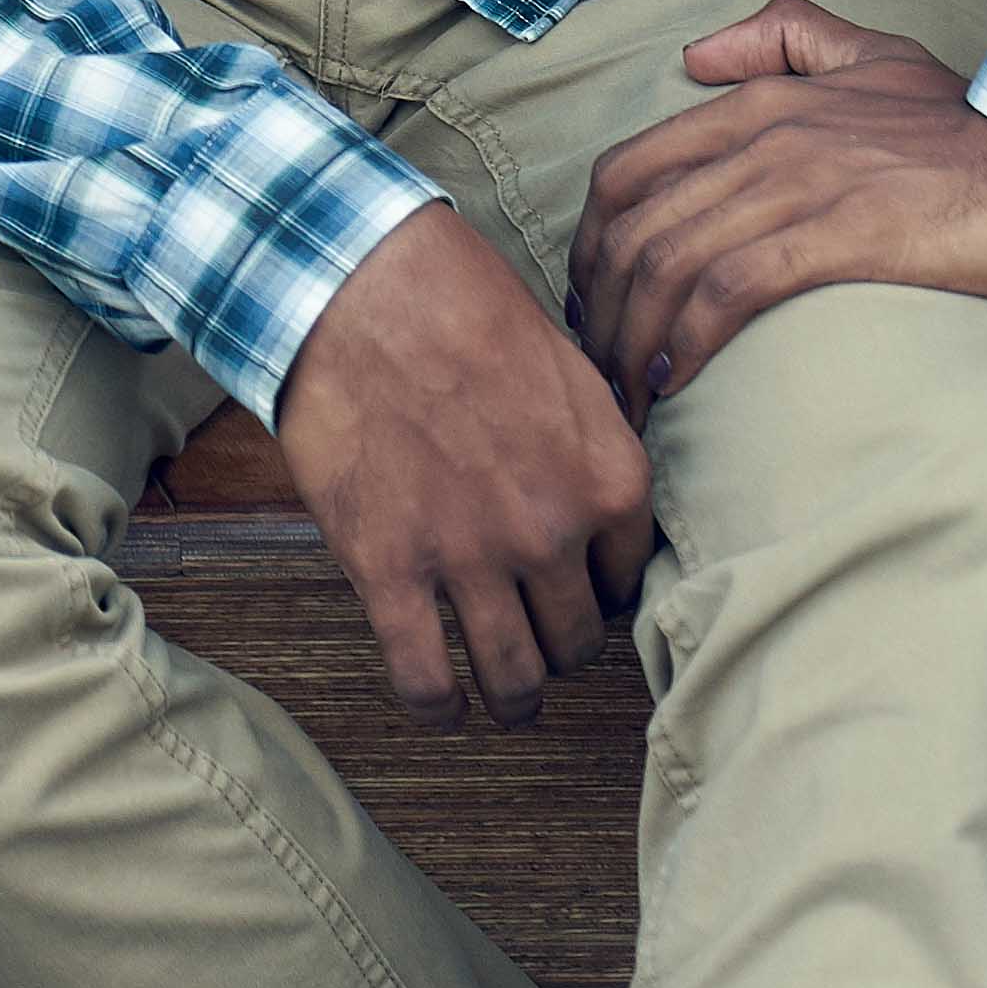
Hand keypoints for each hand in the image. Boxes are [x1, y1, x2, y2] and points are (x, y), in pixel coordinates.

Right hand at [271, 204, 651, 728]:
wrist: (356, 283)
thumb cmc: (458, 301)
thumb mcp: (564, 364)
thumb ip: (588, 441)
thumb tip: (591, 483)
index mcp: (610, 482)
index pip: (629, 583)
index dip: (600, 594)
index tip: (577, 595)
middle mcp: (553, 534)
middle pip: (575, 638)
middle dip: (558, 646)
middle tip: (534, 640)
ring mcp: (470, 558)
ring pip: (514, 675)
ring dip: (514, 697)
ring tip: (503, 701)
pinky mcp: (388, 569)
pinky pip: (424, 675)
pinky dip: (437, 704)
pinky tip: (439, 705)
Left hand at [572, 0, 986, 418]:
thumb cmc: (974, 120)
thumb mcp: (870, 53)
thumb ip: (784, 37)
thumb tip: (695, 54)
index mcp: (755, 102)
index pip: (623, 174)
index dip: (590, 245)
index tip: (591, 302)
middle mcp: (758, 139)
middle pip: (631, 232)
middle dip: (596, 309)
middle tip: (595, 367)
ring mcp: (795, 186)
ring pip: (667, 265)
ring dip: (628, 340)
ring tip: (624, 395)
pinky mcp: (838, 236)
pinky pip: (727, 290)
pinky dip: (685, 341)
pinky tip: (672, 382)